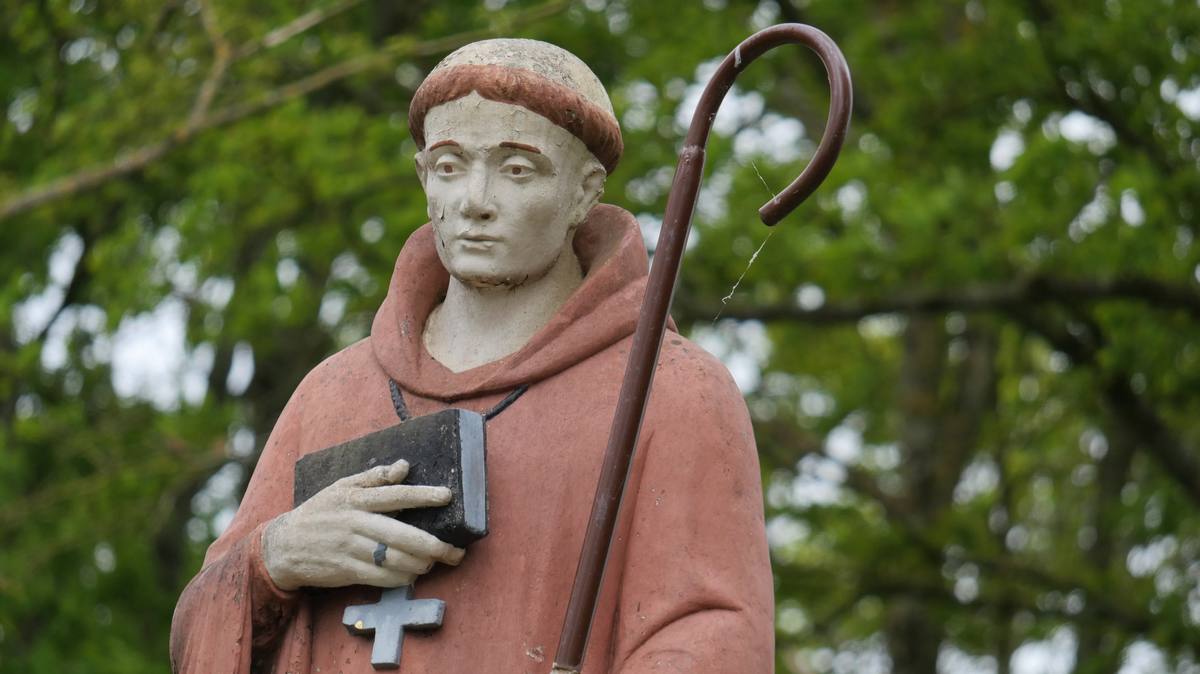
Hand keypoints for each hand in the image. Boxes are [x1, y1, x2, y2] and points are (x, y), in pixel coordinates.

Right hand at [261, 459, 464, 590]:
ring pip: (394, 559)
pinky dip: (402, 578)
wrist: (284, 546)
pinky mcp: (347, 571)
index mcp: (356, 499)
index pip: (395, 495)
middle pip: (401, 534)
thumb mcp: (341, 487)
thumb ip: (374, 477)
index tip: (446, 496)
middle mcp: (355, 523)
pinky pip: (381, 578)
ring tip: (436, 561)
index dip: (422, 495)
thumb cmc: (319, 512)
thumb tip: (404, 466)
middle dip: (433, 545)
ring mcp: (350, 549)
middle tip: (455, 550)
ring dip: (420, 564)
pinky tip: (414, 575)